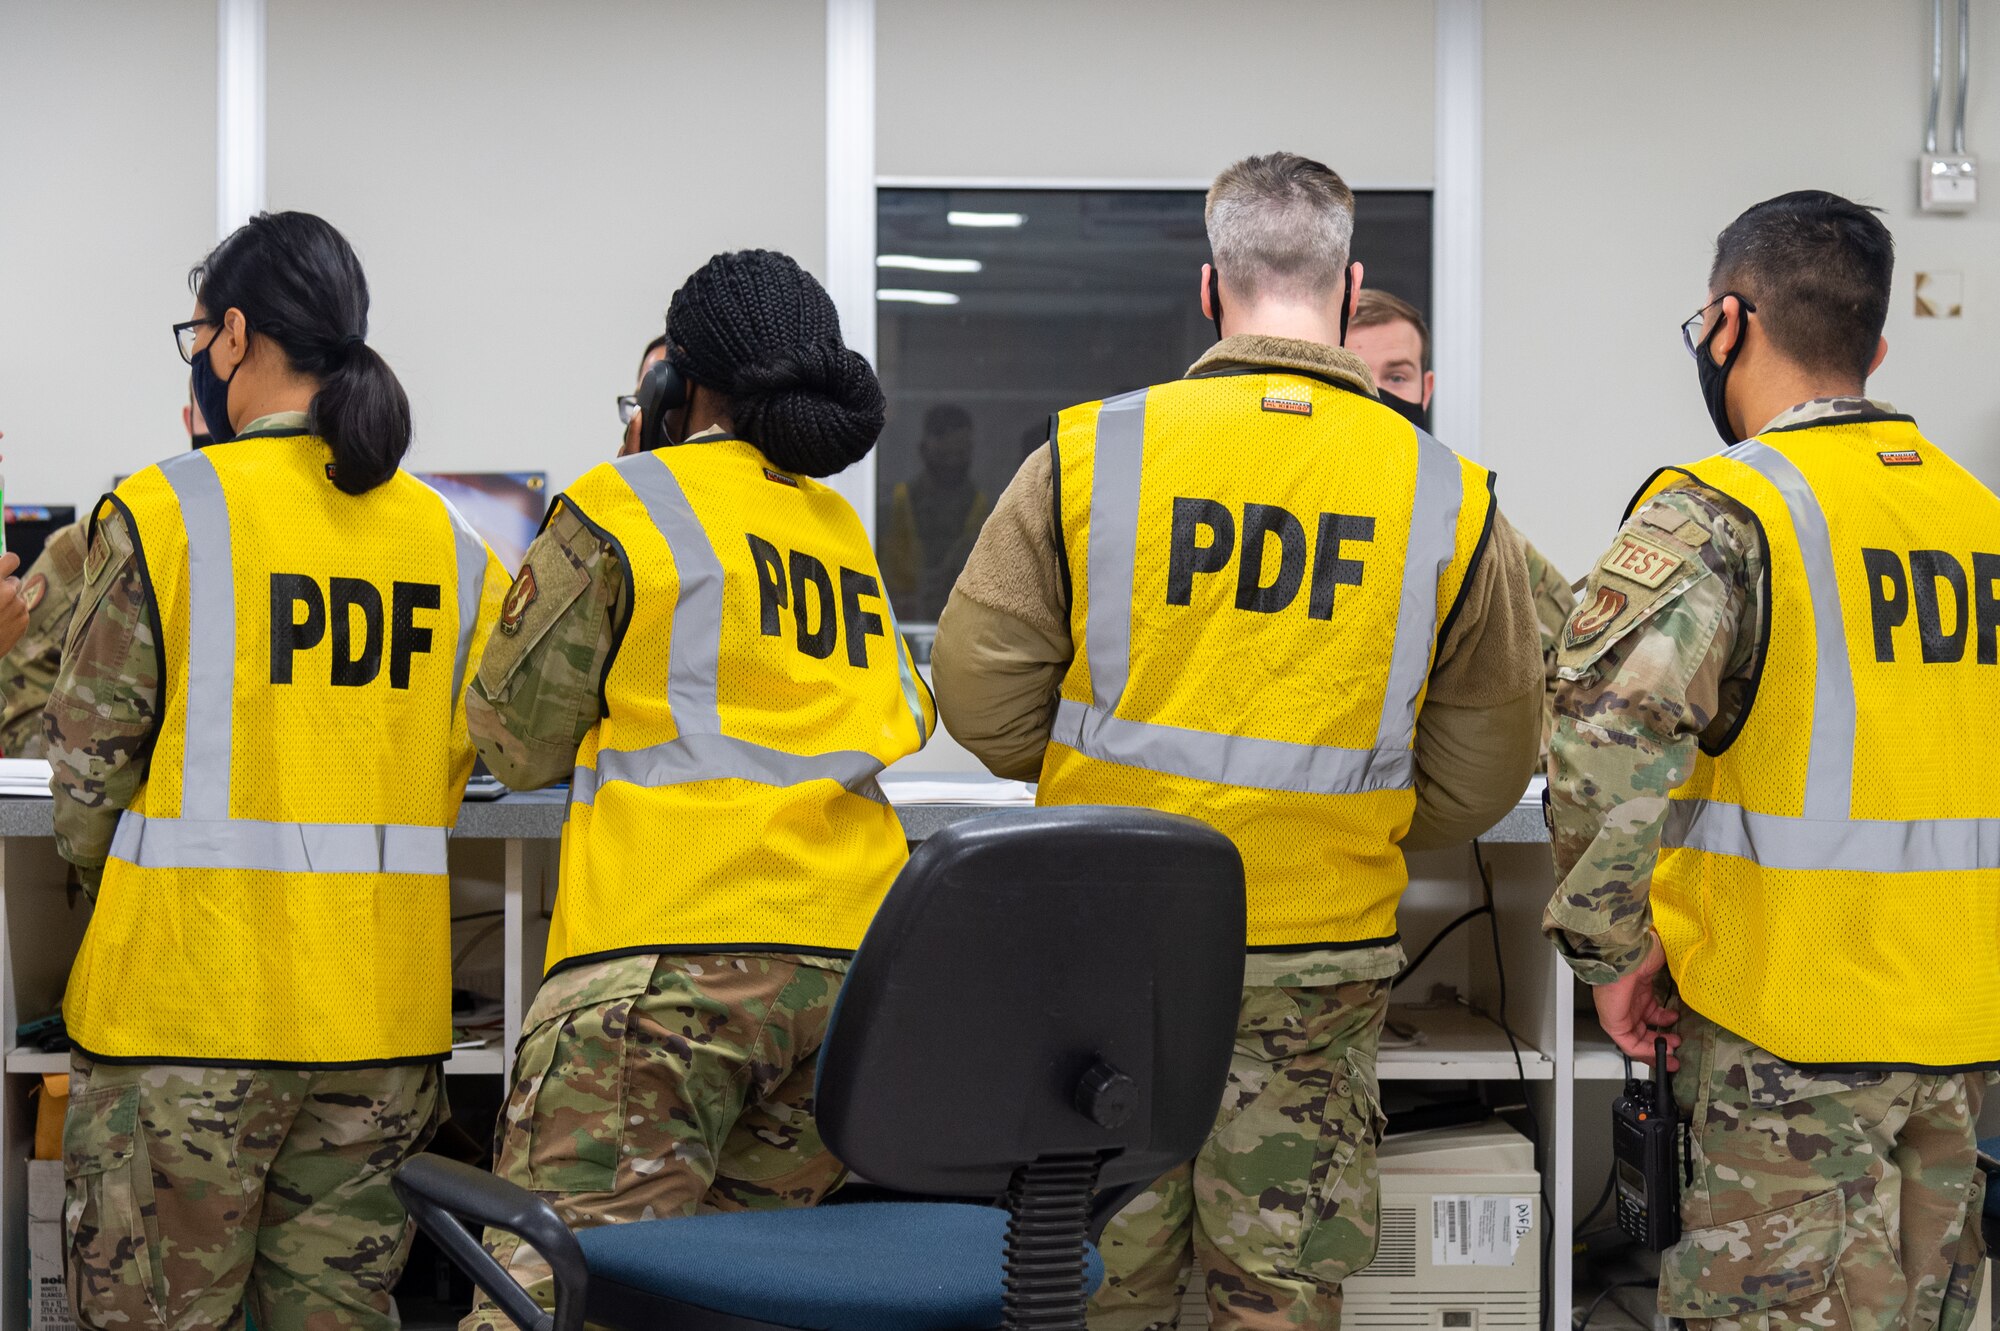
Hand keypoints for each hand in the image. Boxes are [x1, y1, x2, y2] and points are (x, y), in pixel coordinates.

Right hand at [0, 551, 25, 657]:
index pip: (12, 559)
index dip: (7, 563)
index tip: (2, 568)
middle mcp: (7, 591)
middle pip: (15, 581)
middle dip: (4, 587)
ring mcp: (18, 607)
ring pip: (17, 597)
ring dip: (8, 602)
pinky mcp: (24, 621)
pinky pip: (20, 612)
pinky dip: (11, 616)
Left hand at [1593, 929, 1680, 1069]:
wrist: (1626, 955)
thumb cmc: (1644, 955)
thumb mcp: (1664, 969)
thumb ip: (1676, 980)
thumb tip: (1692, 983)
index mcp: (1638, 991)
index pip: (1649, 1014)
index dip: (1664, 1025)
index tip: (1679, 1031)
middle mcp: (1628, 1004)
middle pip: (1643, 1029)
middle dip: (1661, 1041)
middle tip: (1678, 1046)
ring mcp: (1619, 1013)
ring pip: (1637, 1039)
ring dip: (1656, 1048)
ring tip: (1673, 1050)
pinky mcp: (1613, 1022)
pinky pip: (1629, 1043)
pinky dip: (1645, 1051)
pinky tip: (1661, 1051)